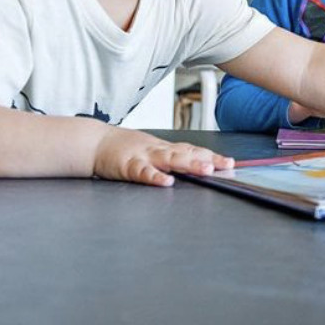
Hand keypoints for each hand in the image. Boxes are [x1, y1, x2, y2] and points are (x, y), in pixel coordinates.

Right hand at [93, 128, 233, 185]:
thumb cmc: (124, 149)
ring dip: (189, 165)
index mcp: (164, 147)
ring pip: (169, 159)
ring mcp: (143, 156)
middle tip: (226, 166)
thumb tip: (197, 166)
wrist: (93, 142)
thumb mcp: (151, 150)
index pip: (193, 150)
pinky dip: (154, 176)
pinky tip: (166, 182)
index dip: (212, 156)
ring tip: (206, 171)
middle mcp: (158, 150)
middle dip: (207, 160)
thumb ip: (171, 158)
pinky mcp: (127, 165)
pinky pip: (142, 172)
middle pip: (186, 153)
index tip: (231, 163)